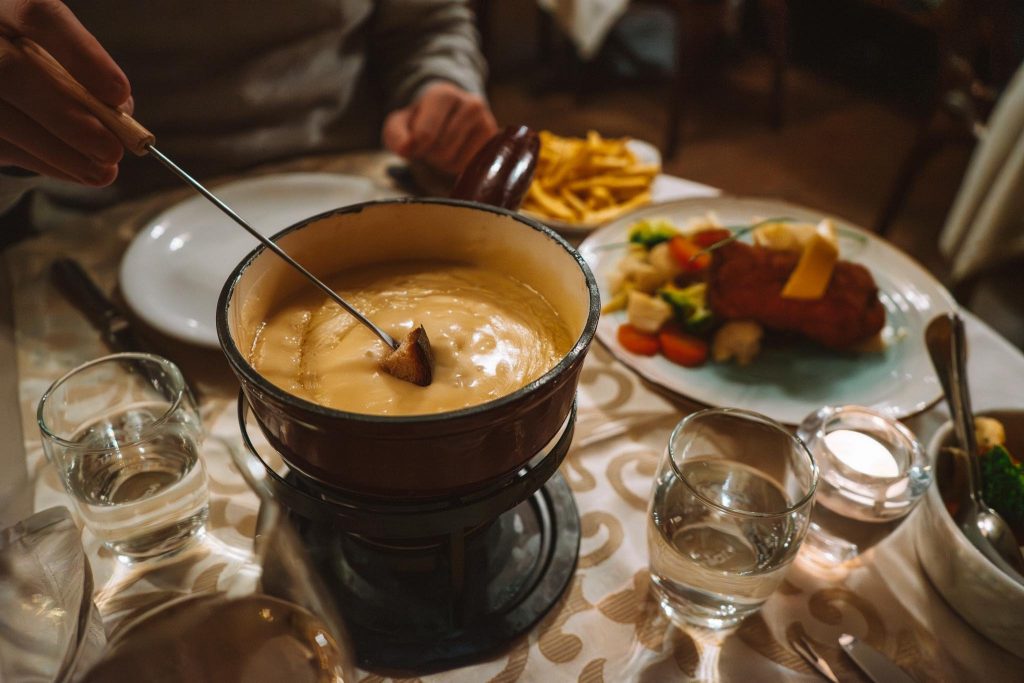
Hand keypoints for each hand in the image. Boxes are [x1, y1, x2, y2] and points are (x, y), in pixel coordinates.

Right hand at [0, 0, 129, 185]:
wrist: (6, 92)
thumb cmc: (44, 70)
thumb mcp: (64, 60)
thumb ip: (89, 80)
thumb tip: (121, 113)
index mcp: (7, 9)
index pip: (39, 15)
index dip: (81, 54)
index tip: (119, 93)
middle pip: (9, 71)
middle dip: (67, 117)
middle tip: (113, 150)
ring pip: (2, 118)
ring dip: (59, 151)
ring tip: (104, 171)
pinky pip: (1, 147)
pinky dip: (46, 164)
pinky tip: (80, 172)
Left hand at [382, 81, 497, 175]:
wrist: (449, 113)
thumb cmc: (421, 120)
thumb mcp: (399, 124)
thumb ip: (395, 135)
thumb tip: (405, 149)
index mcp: (444, 95)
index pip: (426, 135)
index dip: (415, 148)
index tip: (413, 144)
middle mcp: (471, 104)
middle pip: (441, 151)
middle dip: (430, 153)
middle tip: (430, 143)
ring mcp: (487, 122)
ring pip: (455, 161)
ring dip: (442, 161)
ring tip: (443, 145)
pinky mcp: (494, 141)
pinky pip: (468, 166)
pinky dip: (457, 166)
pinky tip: (457, 151)